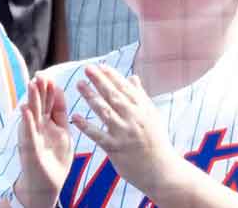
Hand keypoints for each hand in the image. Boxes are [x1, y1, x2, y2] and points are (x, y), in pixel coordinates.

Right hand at [15, 75, 73, 207]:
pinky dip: (26, 121)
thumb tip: (60, 90)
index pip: (50, 102)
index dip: (50, 90)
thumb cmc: (56, 158)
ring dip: (32, 99)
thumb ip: (60, 113)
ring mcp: (34, 135)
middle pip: (41, 104)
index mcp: (49, 122)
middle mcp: (40, 126)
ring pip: (33, 114)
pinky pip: (28, 132)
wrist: (47, 183)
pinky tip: (24, 109)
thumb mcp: (63, 132)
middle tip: (40, 74)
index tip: (49, 76)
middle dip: (40, 90)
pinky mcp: (30, 147)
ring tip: (32, 84)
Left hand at [72, 65, 179, 194]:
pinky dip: (85, 125)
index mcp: (143, 110)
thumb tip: (133, 77)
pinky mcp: (116, 149)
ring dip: (90, 96)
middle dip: (100, 81)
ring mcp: (125, 134)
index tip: (100, 66)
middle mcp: (134, 119)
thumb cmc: (156, 142)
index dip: (112, 76)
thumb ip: (140, 97)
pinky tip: (74, 117)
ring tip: (79, 84)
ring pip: (105, 111)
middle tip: (87, 68)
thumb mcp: (151, 117)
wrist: (163, 171)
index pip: (125, 89)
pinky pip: (98, 135)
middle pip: (114, 96)